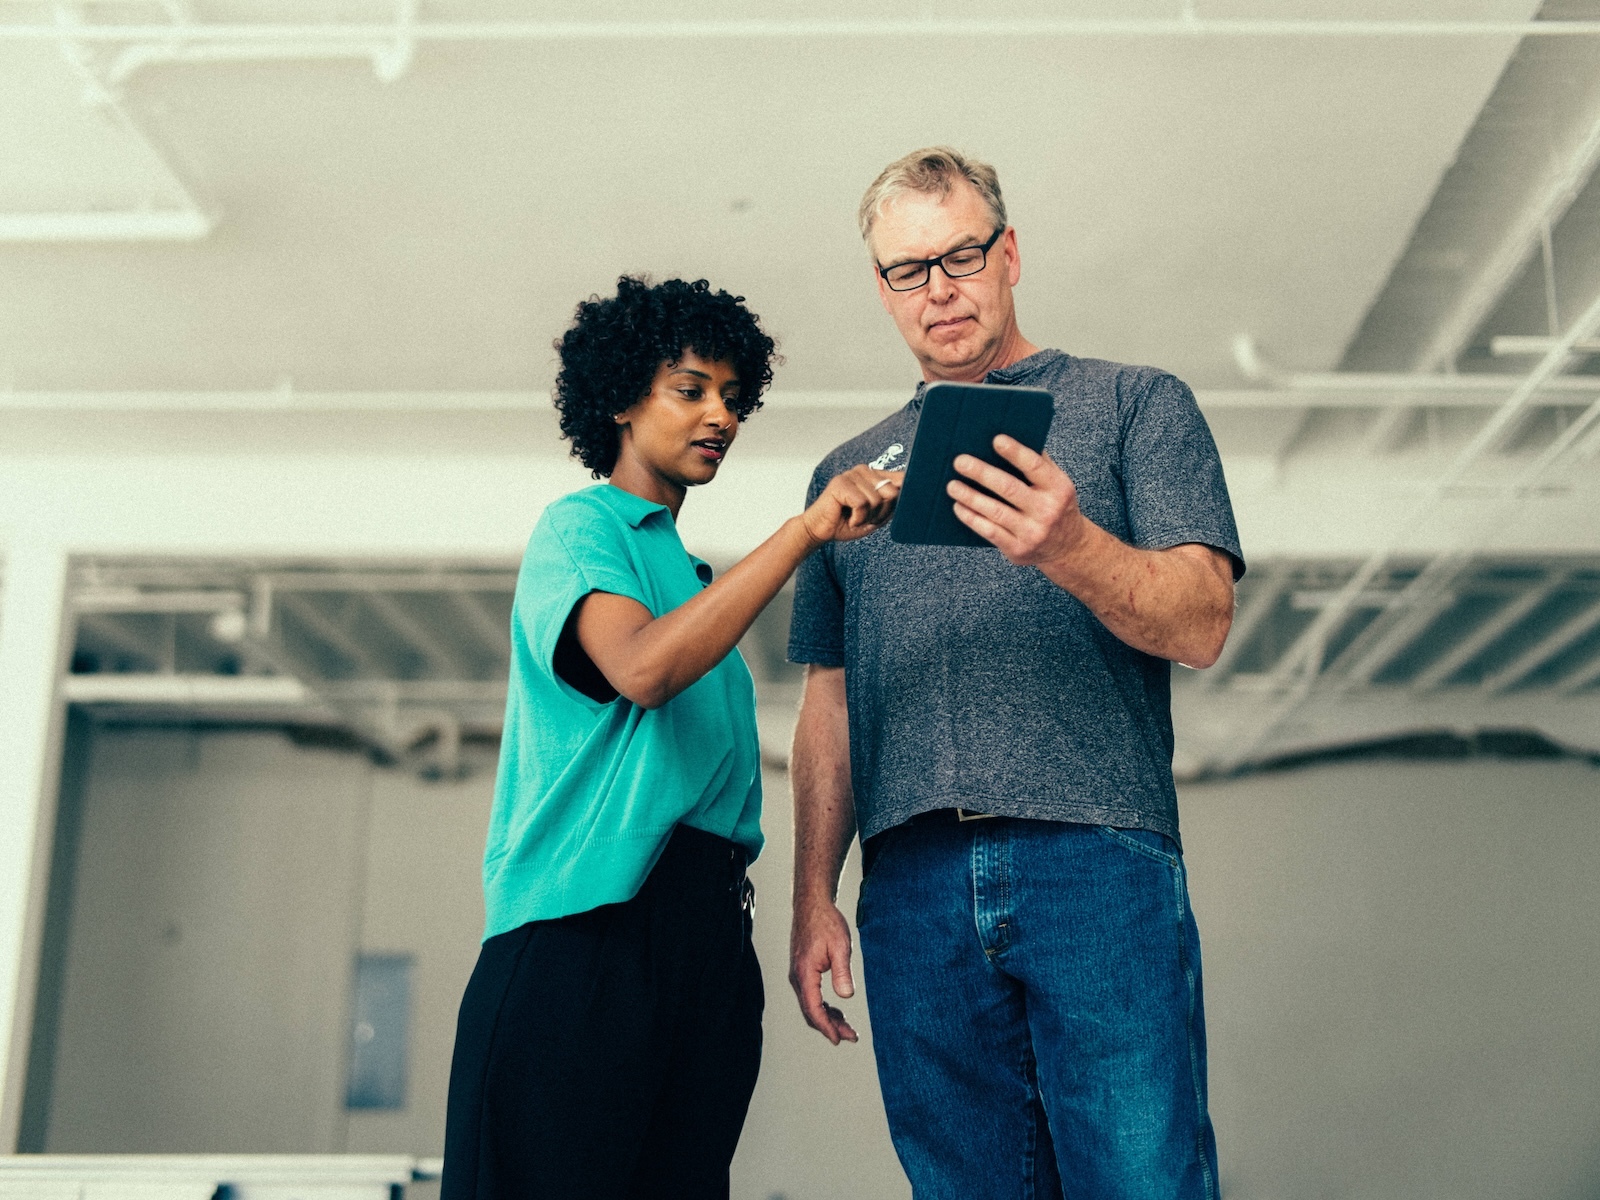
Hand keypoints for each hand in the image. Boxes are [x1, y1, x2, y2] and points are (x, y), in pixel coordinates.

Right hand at [788, 894, 859, 1044]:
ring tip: (846, 1027)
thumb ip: (842, 972)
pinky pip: (810, 996)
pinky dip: (822, 1007)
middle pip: (810, 1012)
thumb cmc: (827, 923)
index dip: (826, 1027)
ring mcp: (798, 975)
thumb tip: (846, 996)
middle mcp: (797, 977)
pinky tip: (836, 1010)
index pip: (813, 1009)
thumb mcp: (841, 946)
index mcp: (805, 973)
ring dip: (826, 1018)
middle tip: (850, 1036)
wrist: (812, 905)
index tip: (839, 1039)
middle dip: (829, 1027)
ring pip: (809, 1005)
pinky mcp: (802, 972)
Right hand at [801, 467, 902, 545]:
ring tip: (856, 519)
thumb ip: (892, 503)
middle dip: (882, 513)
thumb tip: (907, 492)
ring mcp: (852, 475)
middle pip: (892, 492)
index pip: (901, 478)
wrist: (820, 530)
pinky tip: (849, 519)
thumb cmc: (847, 522)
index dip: (902, 497)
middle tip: (866, 518)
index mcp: (874, 475)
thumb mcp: (877, 514)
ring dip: (868, 517)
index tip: (891, 510)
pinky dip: (858, 518)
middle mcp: (864, 470)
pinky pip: (862, 503)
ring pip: (877, 500)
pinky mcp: (840, 483)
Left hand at [947, 436, 1087, 565]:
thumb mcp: (1057, 485)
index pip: (1035, 466)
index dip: (1015, 453)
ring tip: (952, 485)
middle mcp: (1047, 511)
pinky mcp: (1018, 549)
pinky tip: (959, 507)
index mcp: (1058, 488)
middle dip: (981, 473)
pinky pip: (990, 532)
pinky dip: (971, 518)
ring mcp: (1032, 533)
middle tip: (959, 461)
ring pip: (995, 511)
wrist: (1068, 549)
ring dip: (970, 497)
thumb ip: (1038, 463)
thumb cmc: (1055, 506)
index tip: (996, 440)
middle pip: (1009, 488)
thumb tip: (1005, 438)